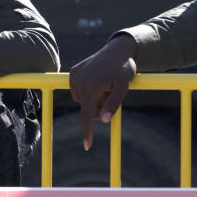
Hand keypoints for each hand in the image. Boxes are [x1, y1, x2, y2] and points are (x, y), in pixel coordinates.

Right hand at [68, 35, 137, 150]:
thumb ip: (113, 104)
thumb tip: (103, 120)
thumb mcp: (124, 87)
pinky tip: (97, 80)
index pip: (87, 115)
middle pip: (86, 109)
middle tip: (111, 93)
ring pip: (82, 100)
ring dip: (93, 98)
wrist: (117, 50)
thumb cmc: (123, 69)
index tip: (88, 146)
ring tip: (105, 85)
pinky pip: (78, 91)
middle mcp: (79, 81)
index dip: (87, 132)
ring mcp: (74, 76)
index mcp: (92, 86)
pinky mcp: (72, 72)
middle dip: (98, 107)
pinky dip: (87, 90)